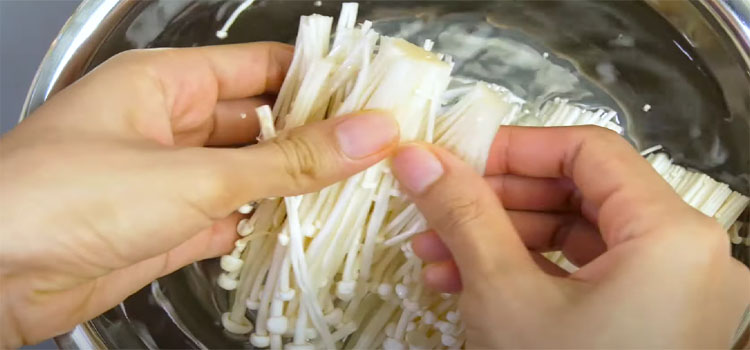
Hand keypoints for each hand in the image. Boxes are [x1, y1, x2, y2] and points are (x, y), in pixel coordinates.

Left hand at [0, 43, 398, 346]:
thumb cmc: (66, 198)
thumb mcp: (196, 174)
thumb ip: (288, 161)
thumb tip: (366, 135)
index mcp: (168, 83)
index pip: (260, 66)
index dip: (317, 78)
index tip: (371, 94)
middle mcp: (170, 126)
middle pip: (259, 123)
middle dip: (313, 138)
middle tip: (375, 152)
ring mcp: (168, 179)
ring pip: (248, 174)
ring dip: (292, 187)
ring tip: (355, 193)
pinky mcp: (166, 229)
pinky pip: (229, 219)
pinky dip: (262, 227)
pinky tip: (303, 233)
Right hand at [391, 126, 749, 347]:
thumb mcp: (502, 294)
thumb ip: (463, 213)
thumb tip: (419, 159)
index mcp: (672, 235)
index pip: (587, 150)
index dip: (514, 147)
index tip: (457, 157)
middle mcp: (690, 257)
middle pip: (580, 194)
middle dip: (495, 202)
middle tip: (435, 208)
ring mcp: (675, 294)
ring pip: (578, 238)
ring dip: (501, 241)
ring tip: (436, 256)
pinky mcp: (653, 322)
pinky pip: (588, 276)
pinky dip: (530, 273)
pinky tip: (470, 283)